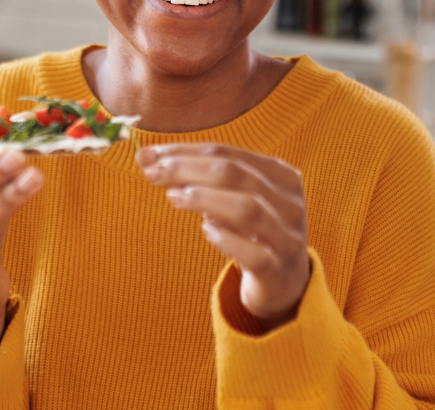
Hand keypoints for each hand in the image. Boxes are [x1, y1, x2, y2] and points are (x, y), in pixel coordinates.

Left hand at [137, 144, 308, 328]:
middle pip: (235, 174)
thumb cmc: (251, 233)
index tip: (149, 156)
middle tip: (153, 173)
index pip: (226, 153)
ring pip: (247, 208)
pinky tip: (205, 230)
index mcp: (280, 175)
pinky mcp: (279, 270)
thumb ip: (197, 178)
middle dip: (188, 169)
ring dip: (205, 199)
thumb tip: (145, 158)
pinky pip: (254, 254)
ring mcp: (287, 237)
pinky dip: (227, 239)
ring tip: (174, 197)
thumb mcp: (231, 200)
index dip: (185, 152)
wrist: (285, 283)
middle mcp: (289, 202)